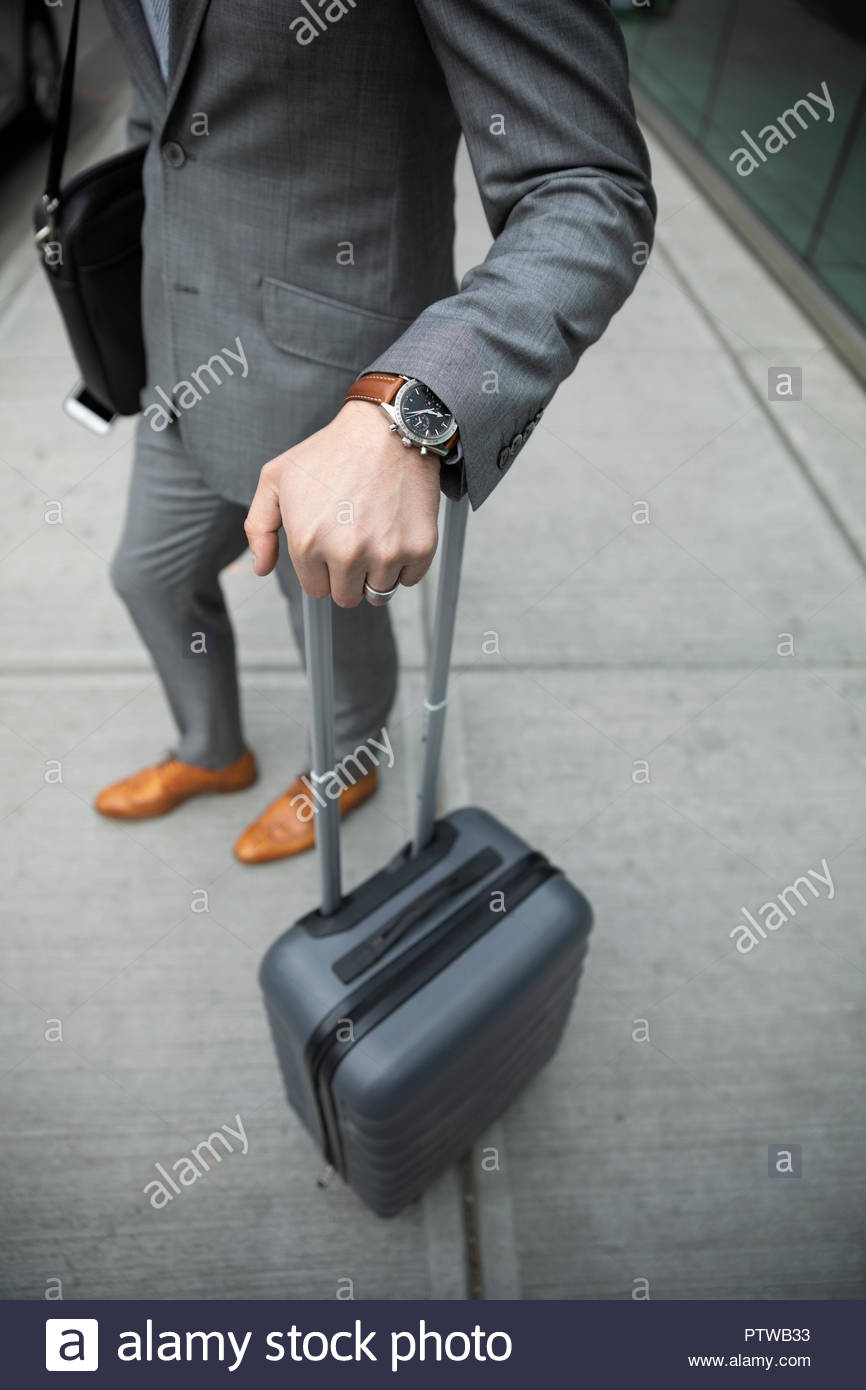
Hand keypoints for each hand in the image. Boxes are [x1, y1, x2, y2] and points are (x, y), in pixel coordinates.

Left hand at [244, 400, 440, 606]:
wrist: (387, 429)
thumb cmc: (330, 451)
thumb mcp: (277, 478)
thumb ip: (259, 527)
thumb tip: (261, 569)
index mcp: (307, 543)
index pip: (316, 589)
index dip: (323, 568)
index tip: (331, 541)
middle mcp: (346, 554)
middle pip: (347, 597)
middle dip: (348, 575)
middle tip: (354, 537)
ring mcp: (385, 554)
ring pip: (379, 593)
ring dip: (377, 571)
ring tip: (376, 532)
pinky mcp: (419, 549)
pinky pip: (409, 580)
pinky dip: (405, 563)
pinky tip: (397, 530)